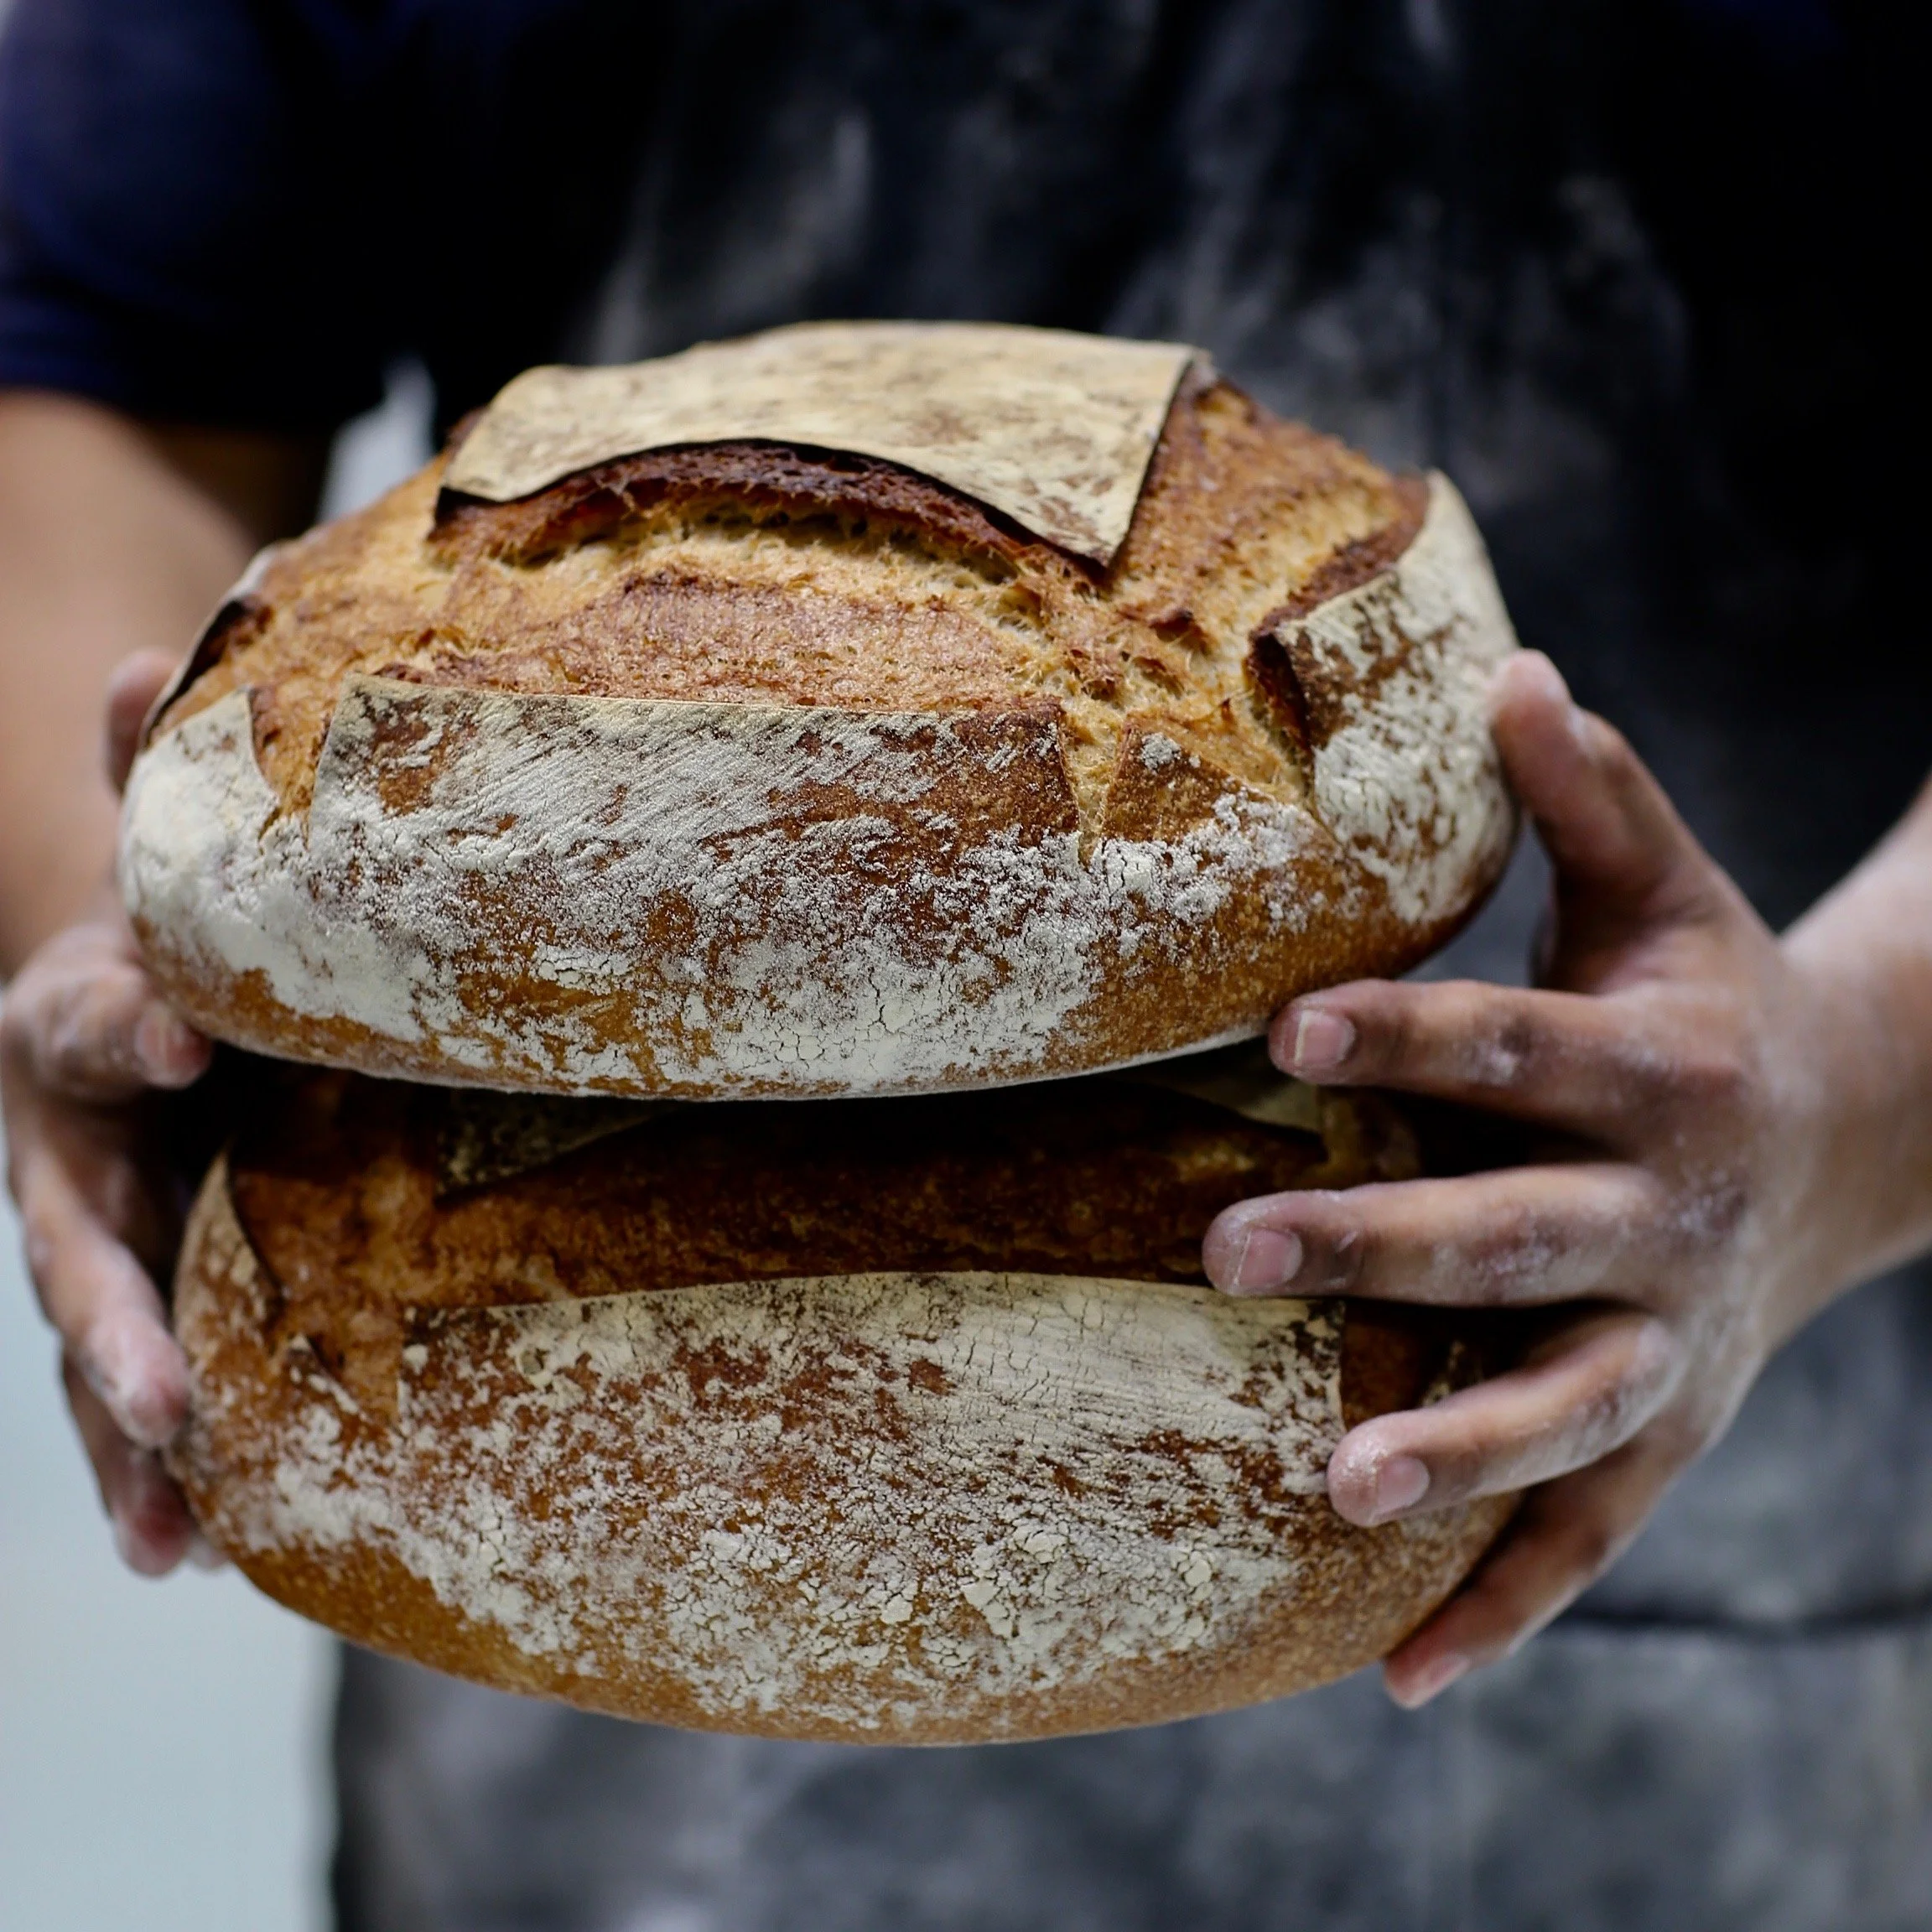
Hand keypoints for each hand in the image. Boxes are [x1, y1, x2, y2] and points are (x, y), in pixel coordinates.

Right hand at [2, 652, 214, 1572]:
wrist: (151, 1009)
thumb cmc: (175, 934)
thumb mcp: (167, 861)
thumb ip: (154, 776)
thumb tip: (153, 655)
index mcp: (77, 1021)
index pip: (87, 1019)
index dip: (124, 1020)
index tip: (180, 1031)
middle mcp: (68, 1145)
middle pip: (70, 1233)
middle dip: (108, 1310)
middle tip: (163, 1388)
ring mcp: (102, 1234)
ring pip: (96, 1342)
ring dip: (124, 1432)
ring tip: (178, 1529)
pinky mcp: (149, 1295)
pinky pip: (139, 1388)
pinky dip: (156, 1470)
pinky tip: (196, 1552)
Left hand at [1203, 650, 1896, 1706]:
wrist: (1850, 1136)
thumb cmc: (1702, 997)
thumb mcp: (1663, 891)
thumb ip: (1585, 795)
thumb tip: (1503, 666)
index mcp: (1655, 1068)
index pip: (1516, 1051)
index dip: (1410, 1036)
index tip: (1283, 1026)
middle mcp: (1664, 1216)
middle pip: (1518, 1237)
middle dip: (1381, 1243)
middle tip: (1228, 1246)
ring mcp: (1670, 1342)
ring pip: (1564, 1408)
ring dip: (1453, 1452)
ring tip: (1330, 1486)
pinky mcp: (1665, 1434)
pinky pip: (1590, 1535)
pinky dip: (1504, 1604)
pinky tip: (1399, 1674)